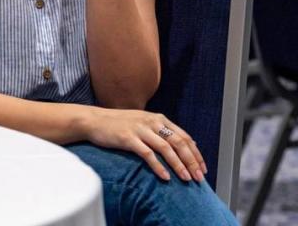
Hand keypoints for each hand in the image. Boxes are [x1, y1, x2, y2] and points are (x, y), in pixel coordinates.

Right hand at [84, 107, 206, 182]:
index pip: (184, 136)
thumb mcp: (142, 122)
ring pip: (166, 148)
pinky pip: (147, 154)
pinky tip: (165, 177)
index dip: (196, 153)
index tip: (202, 168)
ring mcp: (140, 129)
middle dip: (191, 161)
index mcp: (158, 119)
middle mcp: (151, 122)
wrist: (94, 120)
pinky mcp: (128, 138)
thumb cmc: (118, 124)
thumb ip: (159, 131)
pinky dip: (158, 166)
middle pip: (178, 142)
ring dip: (178, 165)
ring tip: (186, 178)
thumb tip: (179, 146)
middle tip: (199, 177)